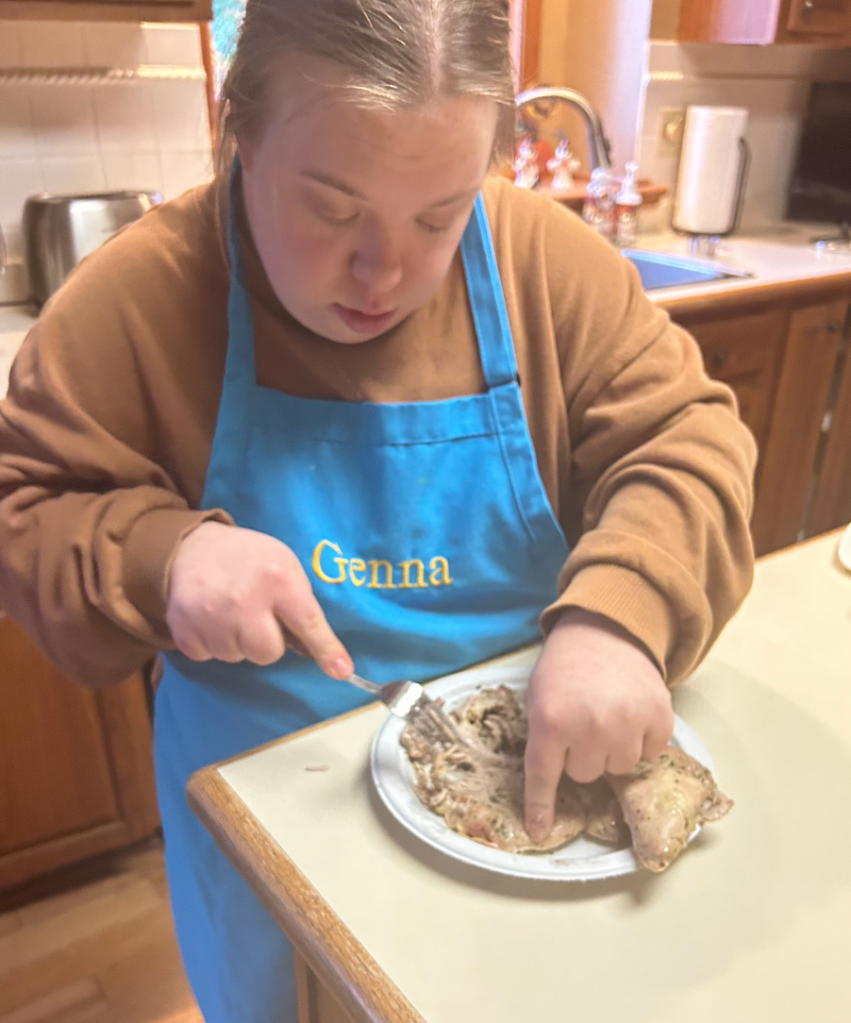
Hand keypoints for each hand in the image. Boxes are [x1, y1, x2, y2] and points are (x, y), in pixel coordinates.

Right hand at [166, 521, 351, 678]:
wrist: (191, 547)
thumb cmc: (249, 559)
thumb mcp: (284, 565)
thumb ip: (300, 604)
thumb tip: (317, 653)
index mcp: (278, 578)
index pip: (308, 622)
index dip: (325, 649)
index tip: (341, 670)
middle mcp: (245, 599)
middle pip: (268, 653)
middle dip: (265, 642)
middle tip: (256, 618)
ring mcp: (211, 616)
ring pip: (236, 657)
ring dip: (236, 642)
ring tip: (229, 613)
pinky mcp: (183, 629)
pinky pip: (207, 656)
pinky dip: (210, 643)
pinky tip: (209, 618)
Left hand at [524, 608, 672, 841]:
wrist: (605, 631)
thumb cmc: (564, 667)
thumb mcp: (539, 697)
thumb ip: (543, 737)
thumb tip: (549, 783)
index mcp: (551, 721)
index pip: (544, 776)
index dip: (540, 807)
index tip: (538, 831)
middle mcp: (590, 727)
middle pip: (585, 775)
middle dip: (581, 756)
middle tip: (581, 725)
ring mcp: (627, 724)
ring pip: (618, 769)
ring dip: (611, 750)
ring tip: (606, 717)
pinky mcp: (658, 719)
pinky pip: (647, 754)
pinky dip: (639, 741)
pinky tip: (629, 715)